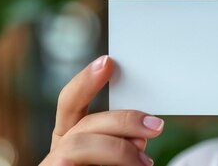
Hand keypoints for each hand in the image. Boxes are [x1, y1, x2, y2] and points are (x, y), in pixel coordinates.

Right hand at [40, 56, 161, 165]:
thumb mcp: (119, 154)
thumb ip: (125, 139)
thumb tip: (144, 135)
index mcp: (71, 138)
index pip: (70, 104)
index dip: (85, 81)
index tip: (108, 62)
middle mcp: (60, 152)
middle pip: (84, 125)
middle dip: (122, 121)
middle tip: (157, 126)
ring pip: (81, 146)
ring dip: (118, 150)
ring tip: (146, 165)